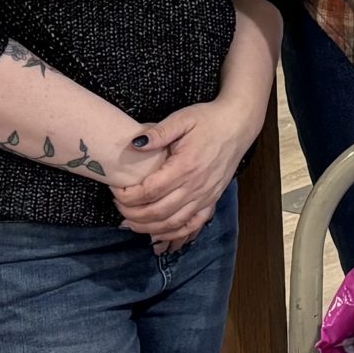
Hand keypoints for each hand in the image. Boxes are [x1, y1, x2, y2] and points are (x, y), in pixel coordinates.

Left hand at [112, 91, 264, 246]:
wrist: (238, 125)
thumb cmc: (208, 120)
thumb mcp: (182, 118)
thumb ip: (159, 132)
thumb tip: (135, 144)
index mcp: (185, 166)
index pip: (149, 191)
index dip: (128, 196)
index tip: (115, 190)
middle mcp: (196, 186)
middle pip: (157, 212)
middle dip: (132, 214)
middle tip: (118, 207)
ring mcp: (206, 196)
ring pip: (173, 223)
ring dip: (148, 228)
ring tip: (130, 223)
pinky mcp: (212, 200)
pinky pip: (192, 225)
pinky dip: (174, 234)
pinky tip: (159, 234)